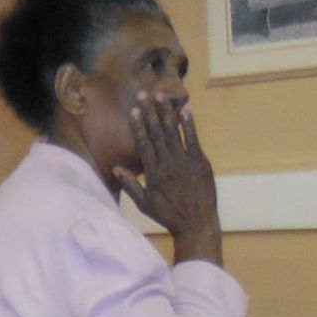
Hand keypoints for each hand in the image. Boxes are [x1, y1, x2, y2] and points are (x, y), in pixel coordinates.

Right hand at [115, 96, 222, 266]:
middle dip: (150, 112)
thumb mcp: (144, 204)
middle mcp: (167, 163)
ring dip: (166, 113)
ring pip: (173, 132)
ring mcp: (185, 161)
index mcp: (153, 173)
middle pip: (156, 133)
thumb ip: (131, 184)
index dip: (138, 126)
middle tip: (144, 94)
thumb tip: (116, 168)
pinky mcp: (200, 162)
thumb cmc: (168, 215)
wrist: (195, 223)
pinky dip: (189, 125)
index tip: (134, 111)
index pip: (143, 144)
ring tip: (161, 95)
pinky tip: (185, 110)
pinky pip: (193, 139)